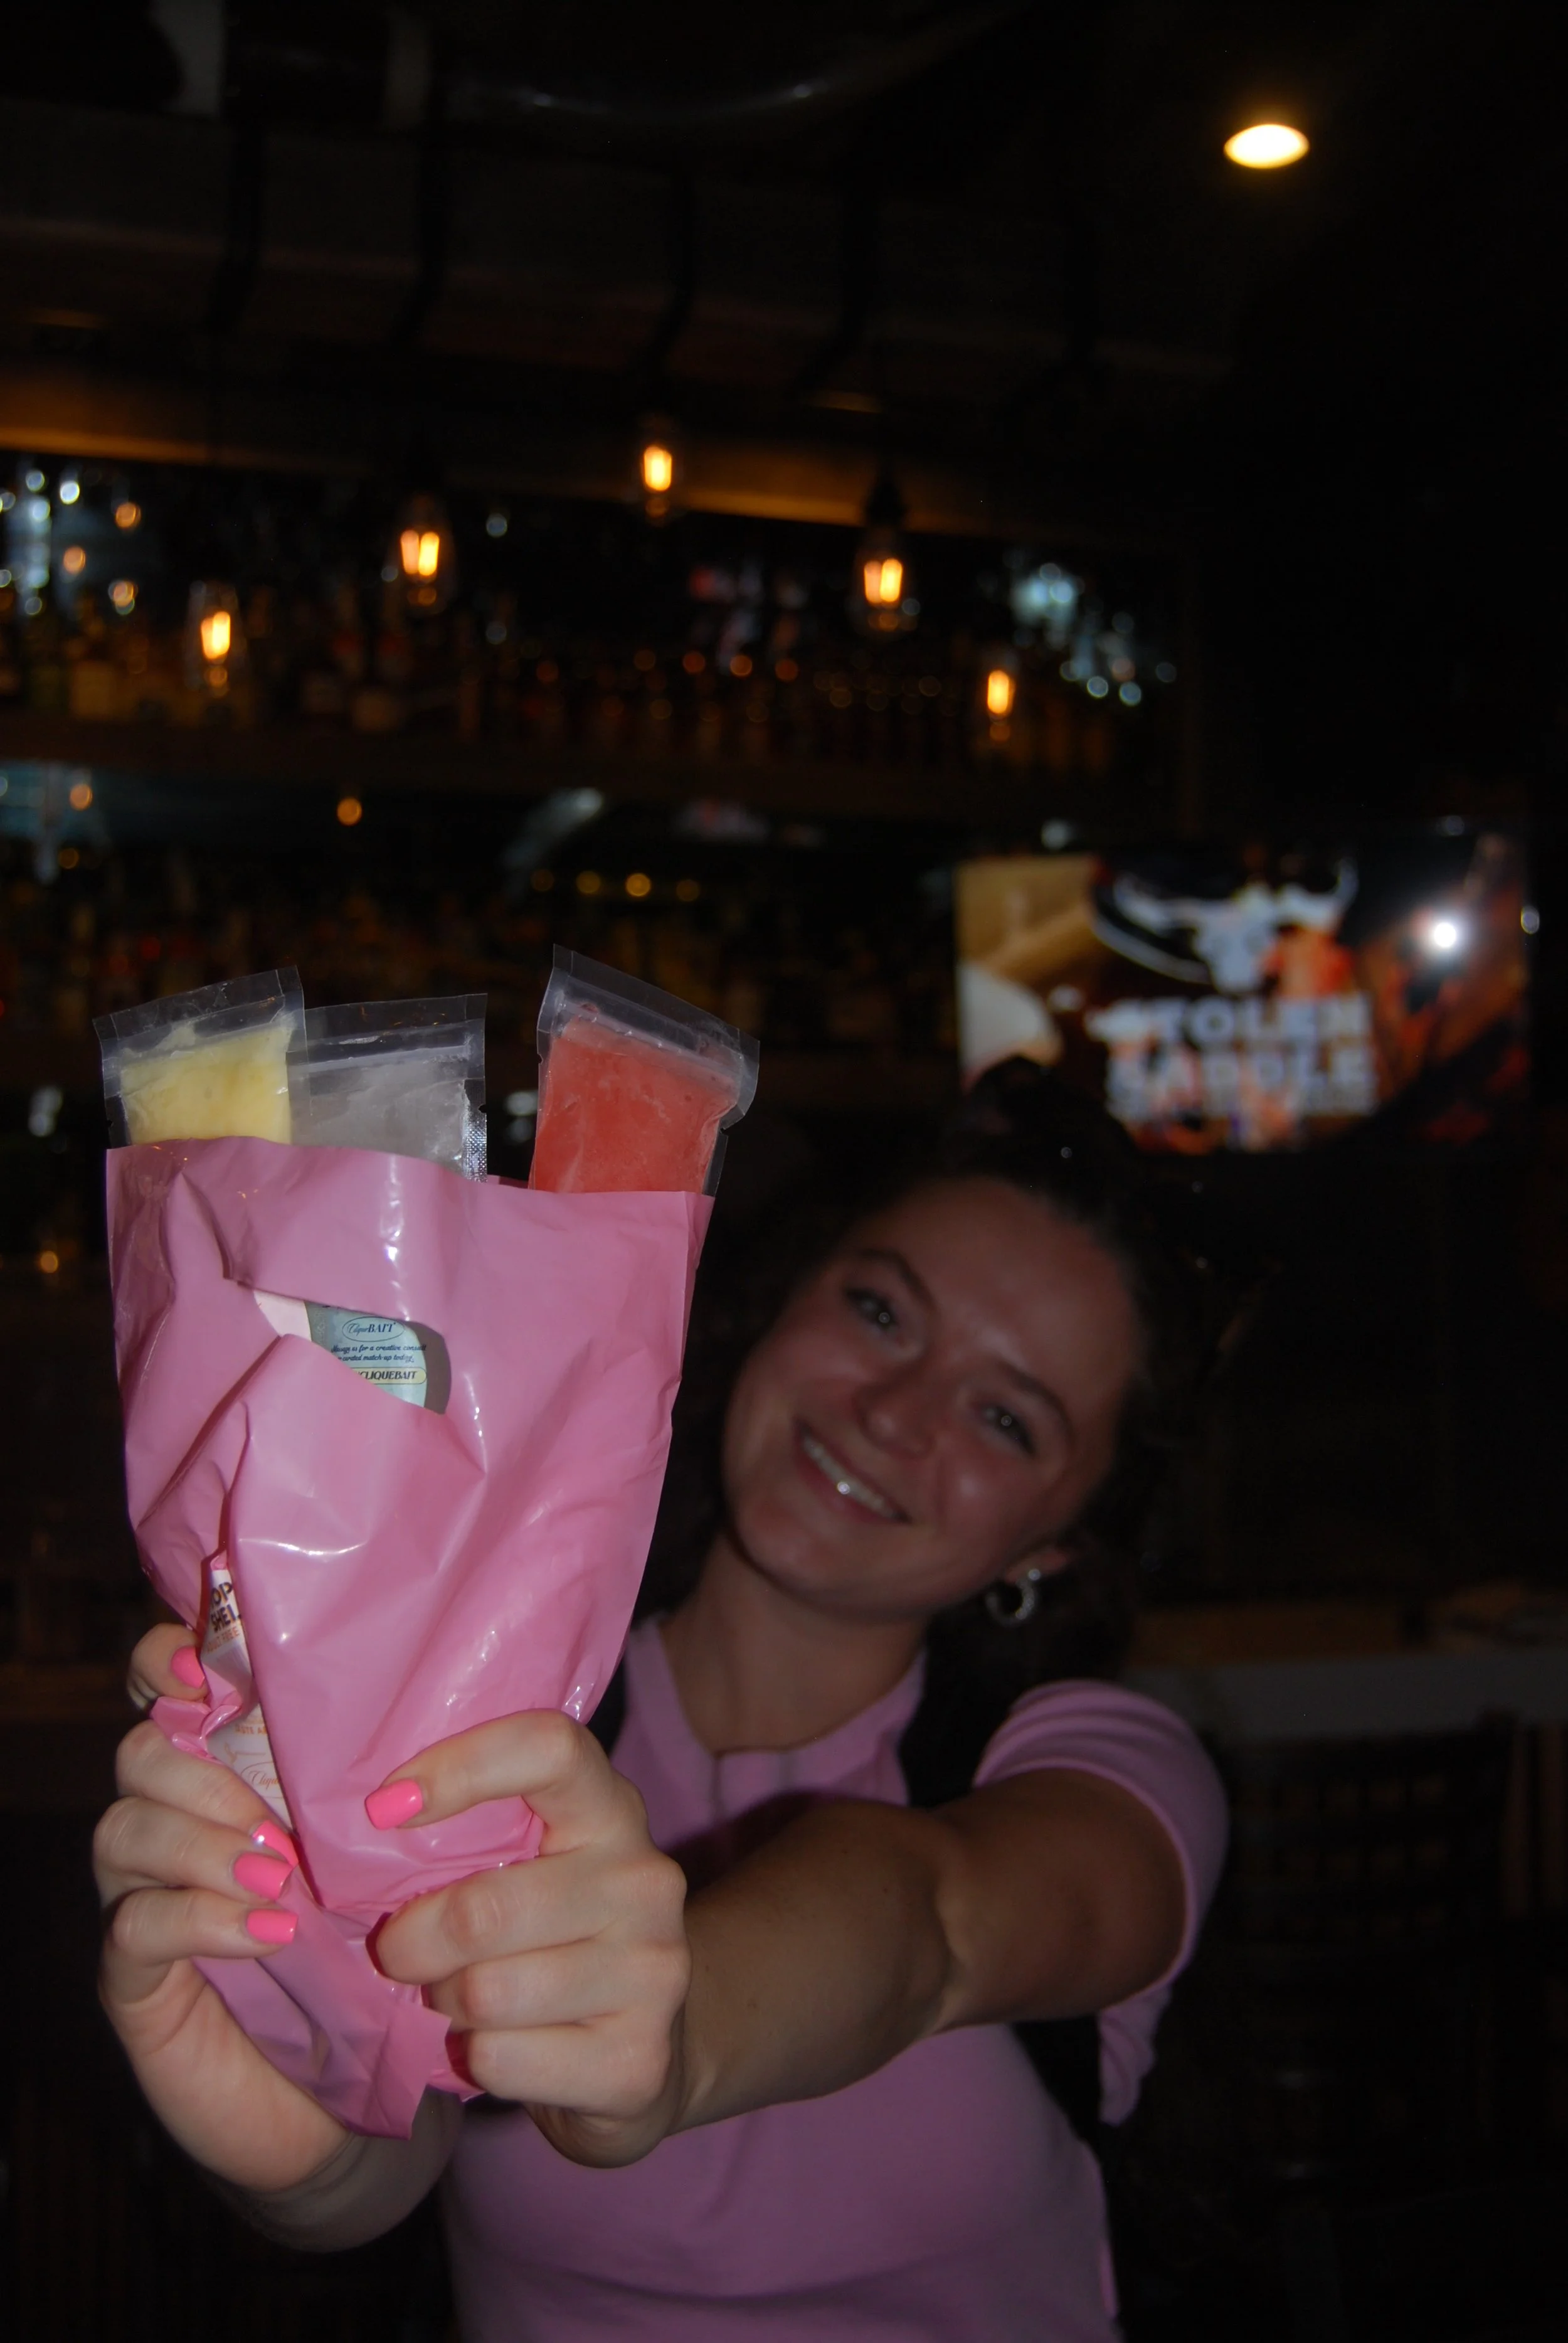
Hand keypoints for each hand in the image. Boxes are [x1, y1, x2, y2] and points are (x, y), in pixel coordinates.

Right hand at [94, 1625, 346, 2192]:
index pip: (165, 1685)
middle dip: (204, 1772)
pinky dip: (200, 1920)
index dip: (169, 1661)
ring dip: (203, 1844)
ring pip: (124, 1830)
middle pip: (142, 1752)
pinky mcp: (131, 1977)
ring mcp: (141, 1897)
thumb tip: (439, 1699)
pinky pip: (133, 1926)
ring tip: (281, 1876)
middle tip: (280, 1820)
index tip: (206, 1670)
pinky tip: (268, 1932)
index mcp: (229, 1771)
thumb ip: (375, 1784)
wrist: (338, 2097)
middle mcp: (172, 1821)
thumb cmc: (372, 1953)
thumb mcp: (383, 1855)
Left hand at [371, 1713, 690, 2168]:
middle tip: (398, 1952)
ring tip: (454, 1999)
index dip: (462, 1767)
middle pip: (484, 1908)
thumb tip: (368, 1818)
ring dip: (444, 2004)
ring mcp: (653, 1972)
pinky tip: (495, 2046)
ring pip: (487, 1992)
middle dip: (411, 1942)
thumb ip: (469, 1832)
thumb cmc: (546, 1934)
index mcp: (610, 1809)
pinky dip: (475, 2059)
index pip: (549, 1749)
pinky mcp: (637, 2059)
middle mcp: (643, 1881)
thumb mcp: (522, 1862)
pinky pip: (502, 2059)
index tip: (386, 1808)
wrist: (635, 2046)